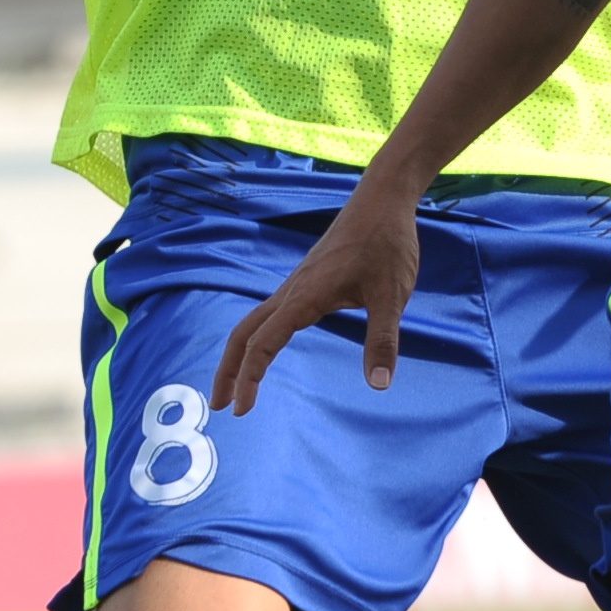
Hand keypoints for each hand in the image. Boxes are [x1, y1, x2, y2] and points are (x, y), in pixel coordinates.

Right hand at [212, 185, 424, 411]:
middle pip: (243, 332)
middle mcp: (292, 291)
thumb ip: (383, 340)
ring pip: (253, 321)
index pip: (263, 343)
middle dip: (227, 370)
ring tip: (235, 385)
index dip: (249, 377)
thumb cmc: (387, 245)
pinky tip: (266, 348)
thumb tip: (378, 384)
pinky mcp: (306, 280)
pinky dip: (256, 336)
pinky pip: (269, 312)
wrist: (382, 201)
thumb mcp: (392, 296)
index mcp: (305, 296)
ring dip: (239, 353)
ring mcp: (296, 284)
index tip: (241, 409)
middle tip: (219, 405)